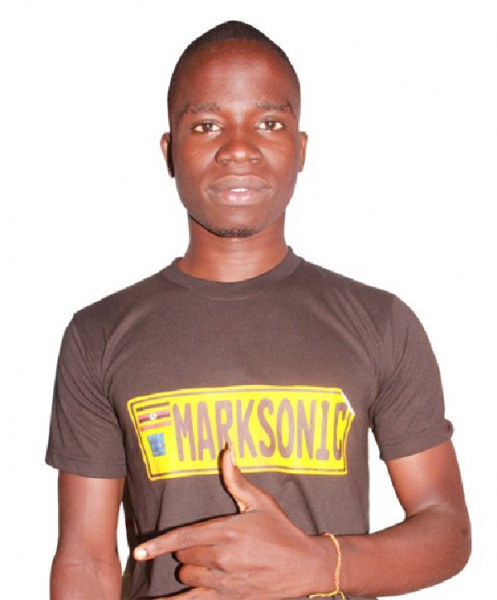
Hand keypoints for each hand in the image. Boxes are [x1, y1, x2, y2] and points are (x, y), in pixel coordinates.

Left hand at [134, 448, 333, 598]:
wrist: (304, 565)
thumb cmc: (281, 531)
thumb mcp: (260, 502)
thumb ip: (237, 480)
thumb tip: (227, 451)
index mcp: (226, 531)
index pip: (184, 537)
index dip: (159, 544)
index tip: (139, 550)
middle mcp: (222, 558)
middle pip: (184, 556)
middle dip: (187, 549)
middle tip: (205, 542)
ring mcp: (224, 581)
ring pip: (188, 576)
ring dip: (191, 568)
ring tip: (211, 561)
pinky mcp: (229, 597)